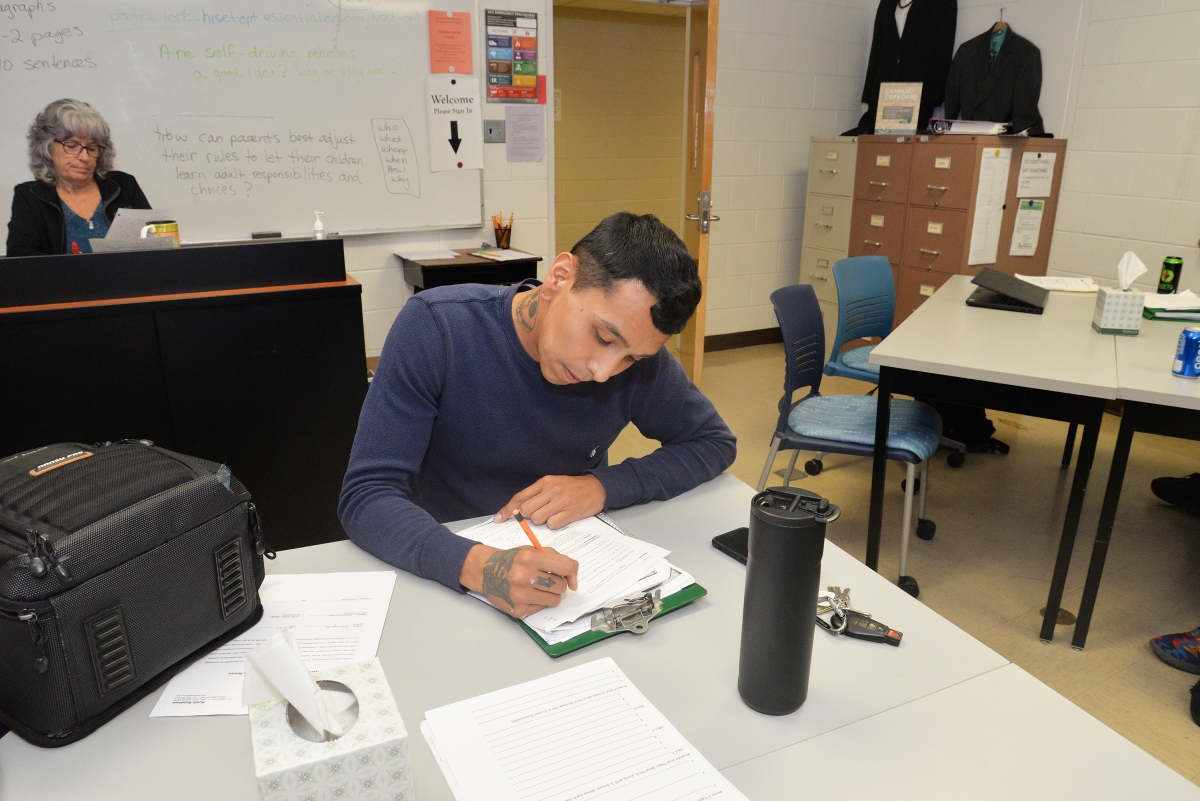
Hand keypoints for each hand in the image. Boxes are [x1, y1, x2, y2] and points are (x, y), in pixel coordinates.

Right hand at [459, 544, 578, 617]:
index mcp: (530, 558)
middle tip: (547, 580)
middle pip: (560, 586)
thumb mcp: (533, 550)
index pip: (566, 567)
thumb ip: (557, 559)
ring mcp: (520, 595)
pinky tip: (527, 595)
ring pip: (554, 600)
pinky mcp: (517, 610)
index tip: (570, 576)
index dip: (572, 572)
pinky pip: (541, 608)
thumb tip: (574, 582)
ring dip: (550, 594)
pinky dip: (538, 602)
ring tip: (537, 587)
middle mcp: (524, 576)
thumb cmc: (513, 560)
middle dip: (558, 584)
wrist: (486, 571)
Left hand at [493, 474, 605, 529]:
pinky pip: (552, 524)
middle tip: (541, 513)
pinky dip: (554, 524)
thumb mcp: (553, 484)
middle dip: (529, 516)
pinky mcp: (570, 512)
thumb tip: (517, 510)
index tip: (498, 519)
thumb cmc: (572, 488)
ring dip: (542, 521)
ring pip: (537, 519)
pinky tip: (562, 518)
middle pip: (526, 510)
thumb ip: (536, 495)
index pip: (519, 497)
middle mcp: (551, 490)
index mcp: (544, 482)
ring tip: (553, 514)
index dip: (507, 510)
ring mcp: (561, 501)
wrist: (597, 488)